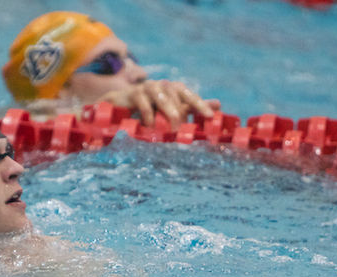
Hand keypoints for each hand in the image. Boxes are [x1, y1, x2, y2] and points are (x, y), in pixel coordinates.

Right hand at [101, 80, 218, 127]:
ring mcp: (147, 87)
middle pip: (176, 98)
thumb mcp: (169, 108)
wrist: (118, 105)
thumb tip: (218, 104)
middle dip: (180, 115)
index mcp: (172, 88)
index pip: (189, 95)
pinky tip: (149, 127)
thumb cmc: (147, 108)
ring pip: (162, 99)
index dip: (200, 105)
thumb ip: (190, 107)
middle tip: (181, 130)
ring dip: (167, 115)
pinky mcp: (133, 93)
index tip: (210, 116)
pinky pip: (144, 104)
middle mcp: (162, 85)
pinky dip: (149, 117)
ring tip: (170, 129)